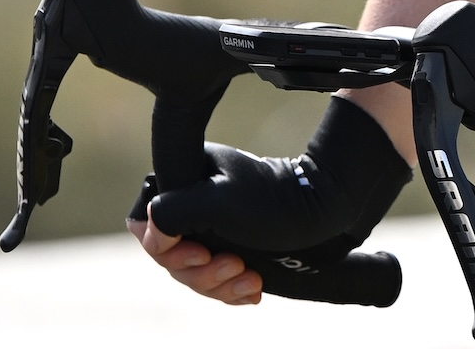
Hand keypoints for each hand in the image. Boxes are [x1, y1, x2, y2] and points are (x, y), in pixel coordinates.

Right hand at [132, 94, 411, 306]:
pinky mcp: (234, 249)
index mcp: (187, 181)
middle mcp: (196, 204)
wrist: (329, 212)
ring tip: (250, 278)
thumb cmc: (277, 203)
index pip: (145, 222)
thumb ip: (173, 213)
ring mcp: (214, 228)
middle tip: (233, 264)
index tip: (200, 252)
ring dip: (219, 285)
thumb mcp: (219, 203)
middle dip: (201, 272)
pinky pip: (217, 282)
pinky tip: (252, 292)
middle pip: (170, 257)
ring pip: (193, 274)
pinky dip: (233, 291)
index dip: (164, 248)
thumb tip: (148, 234)